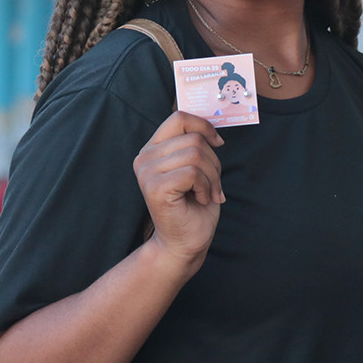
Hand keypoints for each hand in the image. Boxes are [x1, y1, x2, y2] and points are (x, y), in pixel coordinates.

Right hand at [133, 111, 224, 268]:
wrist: (184, 244)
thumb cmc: (193, 207)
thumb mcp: (196, 169)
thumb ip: (196, 146)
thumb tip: (212, 130)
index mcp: (153, 149)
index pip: (178, 118)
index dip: (203, 126)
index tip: (218, 143)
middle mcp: (144, 157)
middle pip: (193, 138)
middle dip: (214, 162)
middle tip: (213, 186)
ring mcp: (146, 172)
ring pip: (195, 154)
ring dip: (212, 177)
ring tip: (207, 194)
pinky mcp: (154, 187)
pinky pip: (192, 172)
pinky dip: (205, 186)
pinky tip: (201, 199)